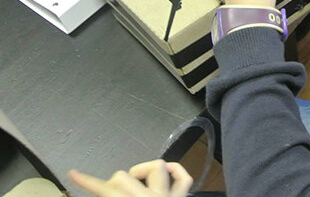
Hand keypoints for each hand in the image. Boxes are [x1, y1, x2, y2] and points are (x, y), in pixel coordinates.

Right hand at [69, 160, 192, 196]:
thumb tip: (105, 193)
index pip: (105, 190)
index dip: (86, 181)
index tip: (74, 174)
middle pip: (123, 177)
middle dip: (112, 185)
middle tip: (111, 194)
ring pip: (156, 167)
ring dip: (142, 172)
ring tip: (135, 182)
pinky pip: (183, 177)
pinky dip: (175, 170)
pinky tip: (164, 175)